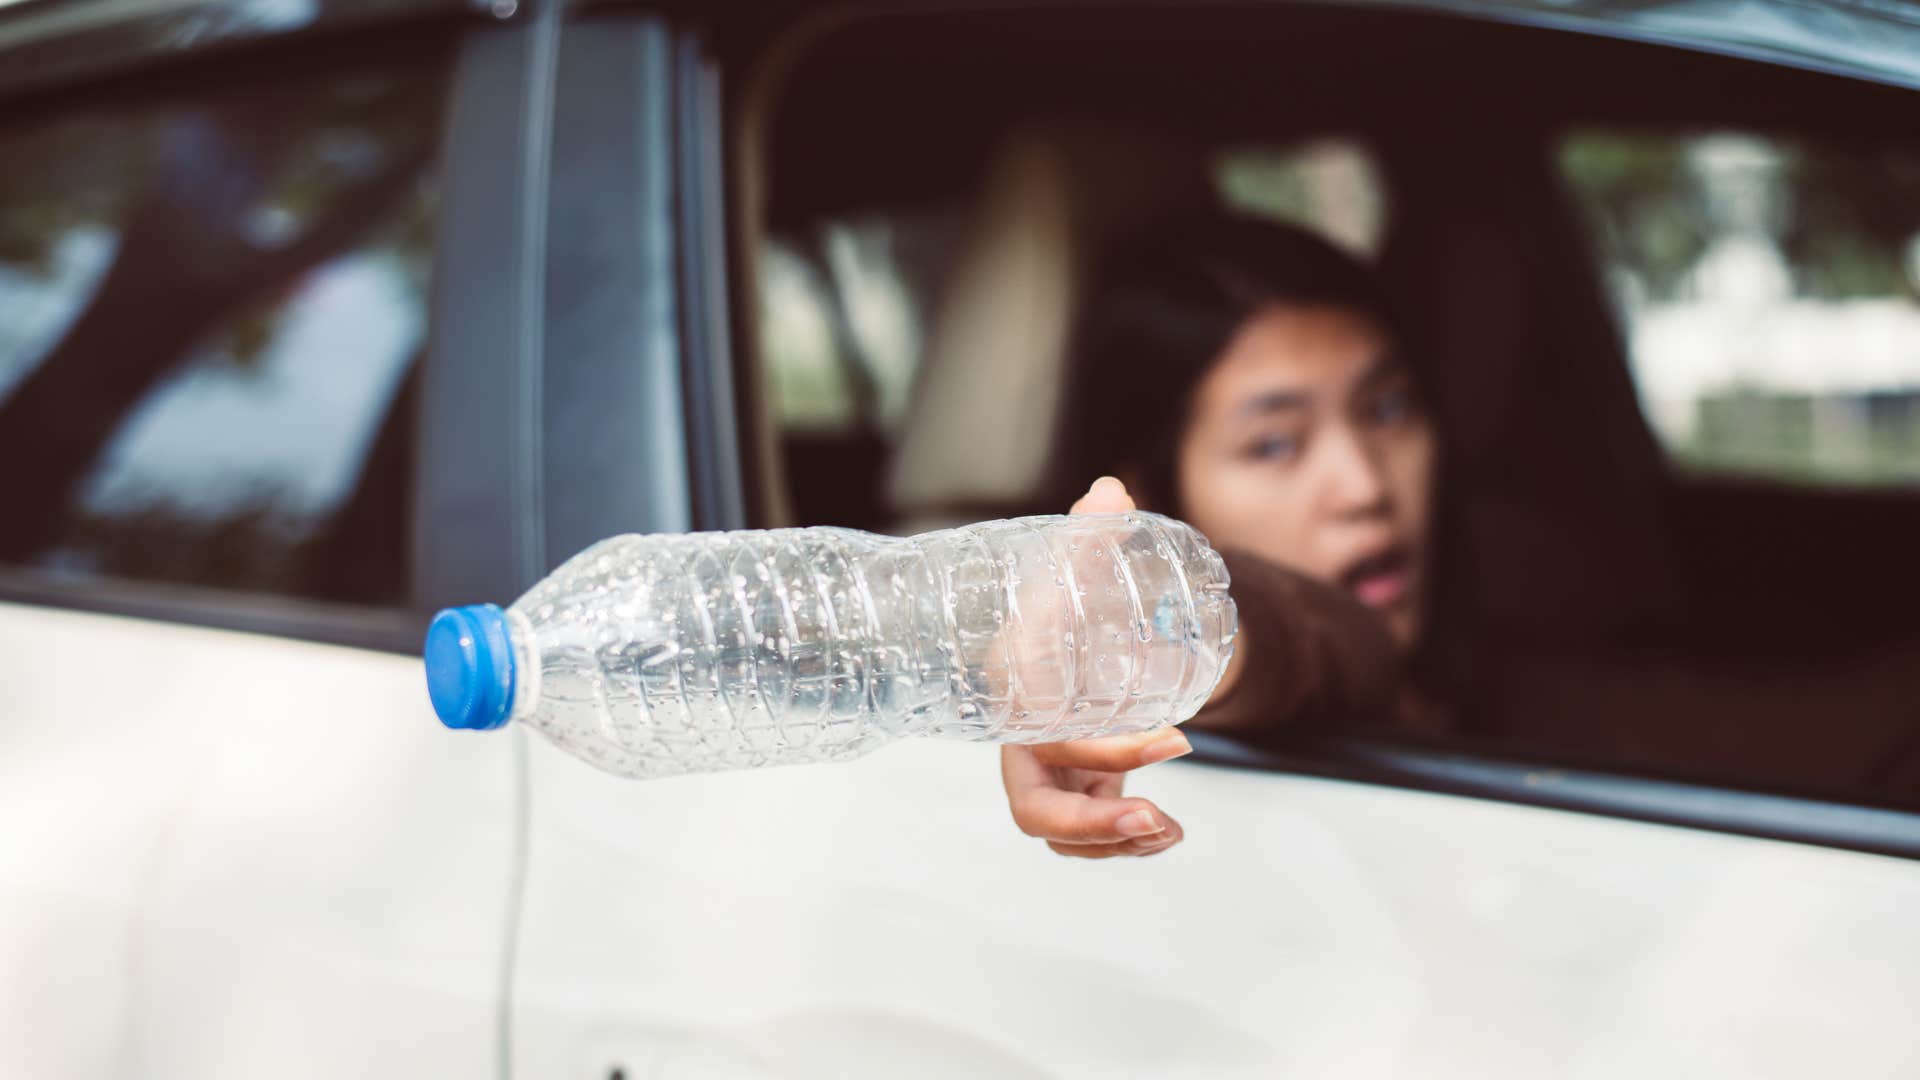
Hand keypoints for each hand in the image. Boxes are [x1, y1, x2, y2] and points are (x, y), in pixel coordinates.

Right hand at [999, 477, 1191, 857]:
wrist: (1079, 624)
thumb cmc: (1074, 599)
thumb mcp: (1086, 567)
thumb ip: (1094, 534)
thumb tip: (1112, 492)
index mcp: (1015, 683)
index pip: (1048, 732)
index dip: (1108, 747)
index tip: (1177, 737)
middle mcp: (1019, 731)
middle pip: (1033, 804)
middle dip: (1092, 824)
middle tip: (1156, 818)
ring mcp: (1040, 764)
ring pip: (1056, 829)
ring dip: (1110, 842)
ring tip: (1169, 831)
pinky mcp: (1065, 784)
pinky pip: (1077, 831)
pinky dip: (1116, 843)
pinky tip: (1161, 833)